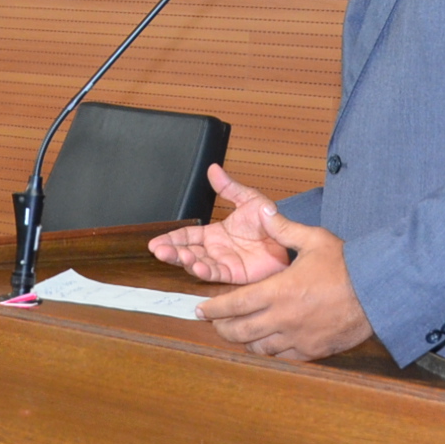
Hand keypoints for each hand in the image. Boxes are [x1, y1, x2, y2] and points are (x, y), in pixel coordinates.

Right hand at [147, 165, 293, 283]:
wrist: (289, 239)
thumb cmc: (270, 222)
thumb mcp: (248, 200)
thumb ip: (229, 188)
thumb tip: (213, 169)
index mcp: (214, 234)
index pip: (186, 236)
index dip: (171, 240)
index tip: (155, 243)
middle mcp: (215, 250)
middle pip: (186, 252)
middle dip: (172, 253)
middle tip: (160, 251)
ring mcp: (223, 263)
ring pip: (198, 264)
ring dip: (186, 261)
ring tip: (179, 256)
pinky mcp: (235, 275)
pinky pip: (217, 274)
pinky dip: (205, 271)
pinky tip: (197, 266)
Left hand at [196, 208, 372, 361]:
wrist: (377, 291)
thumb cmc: (347, 265)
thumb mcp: (314, 239)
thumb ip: (283, 229)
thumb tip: (263, 212)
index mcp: (278, 290)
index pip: (234, 305)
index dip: (213, 310)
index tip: (201, 310)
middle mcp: (283, 318)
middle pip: (240, 332)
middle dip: (222, 329)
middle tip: (215, 324)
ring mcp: (297, 337)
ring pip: (259, 348)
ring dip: (245, 341)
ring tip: (240, 333)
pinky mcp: (312, 350)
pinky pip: (282, 356)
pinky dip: (271, 351)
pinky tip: (269, 343)